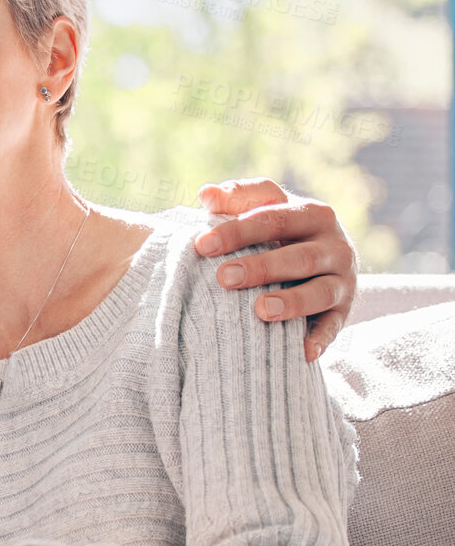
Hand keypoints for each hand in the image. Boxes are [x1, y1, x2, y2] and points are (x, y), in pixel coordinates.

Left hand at [195, 178, 356, 362]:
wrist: (325, 262)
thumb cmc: (281, 233)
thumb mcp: (265, 209)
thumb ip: (238, 199)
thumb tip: (206, 193)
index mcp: (311, 214)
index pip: (272, 217)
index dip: (236, 230)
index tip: (201, 245)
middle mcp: (334, 245)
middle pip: (298, 256)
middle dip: (261, 267)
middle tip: (223, 278)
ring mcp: (342, 280)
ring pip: (320, 291)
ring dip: (292, 302)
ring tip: (261, 310)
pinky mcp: (344, 311)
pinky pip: (334, 326)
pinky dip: (319, 339)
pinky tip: (302, 352)